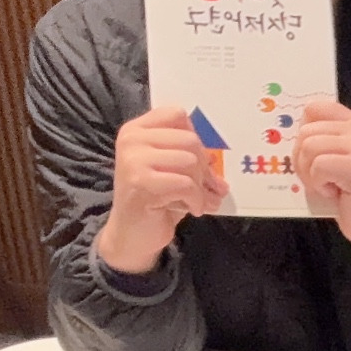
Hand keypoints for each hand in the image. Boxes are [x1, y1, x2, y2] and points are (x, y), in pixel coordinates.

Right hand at [95, 107, 228, 273]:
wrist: (132, 236)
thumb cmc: (155, 200)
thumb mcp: (172, 170)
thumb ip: (189, 155)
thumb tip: (219, 164)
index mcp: (136, 130)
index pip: (177, 115)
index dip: (195, 137)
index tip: (196, 161)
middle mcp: (131, 139)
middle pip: (190, 140)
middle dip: (204, 168)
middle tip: (205, 187)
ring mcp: (133, 159)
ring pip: (190, 161)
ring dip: (201, 186)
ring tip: (197, 200)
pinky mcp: (141, 182)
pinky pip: (186, 184)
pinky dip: (196, 200)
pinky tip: (193, 209)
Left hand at [290, 99, 350, 294]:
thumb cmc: (349, 194)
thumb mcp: (332, 158)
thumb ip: (317, 140)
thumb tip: (283, 132)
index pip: (314, 108)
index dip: (302, 132)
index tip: (312, 155)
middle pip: (306, 131)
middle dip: (302, 160)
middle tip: (321, 178)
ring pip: (308, 147)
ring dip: (310, 174)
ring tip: (328, 185)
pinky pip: (318, 166)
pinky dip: (319, 184)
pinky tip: (335, 192)